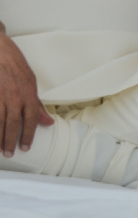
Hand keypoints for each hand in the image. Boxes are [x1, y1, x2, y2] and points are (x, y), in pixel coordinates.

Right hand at [0, 33, 50, 157]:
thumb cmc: (14, 65)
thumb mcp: (30, 82)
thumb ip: (37, 104)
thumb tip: (48, 122)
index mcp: (27, 92)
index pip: (30, 118)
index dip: (28, 134)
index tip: (25, 147)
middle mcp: (13, 95)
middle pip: (12, 123)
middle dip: (11, 140)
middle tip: (10, 153)